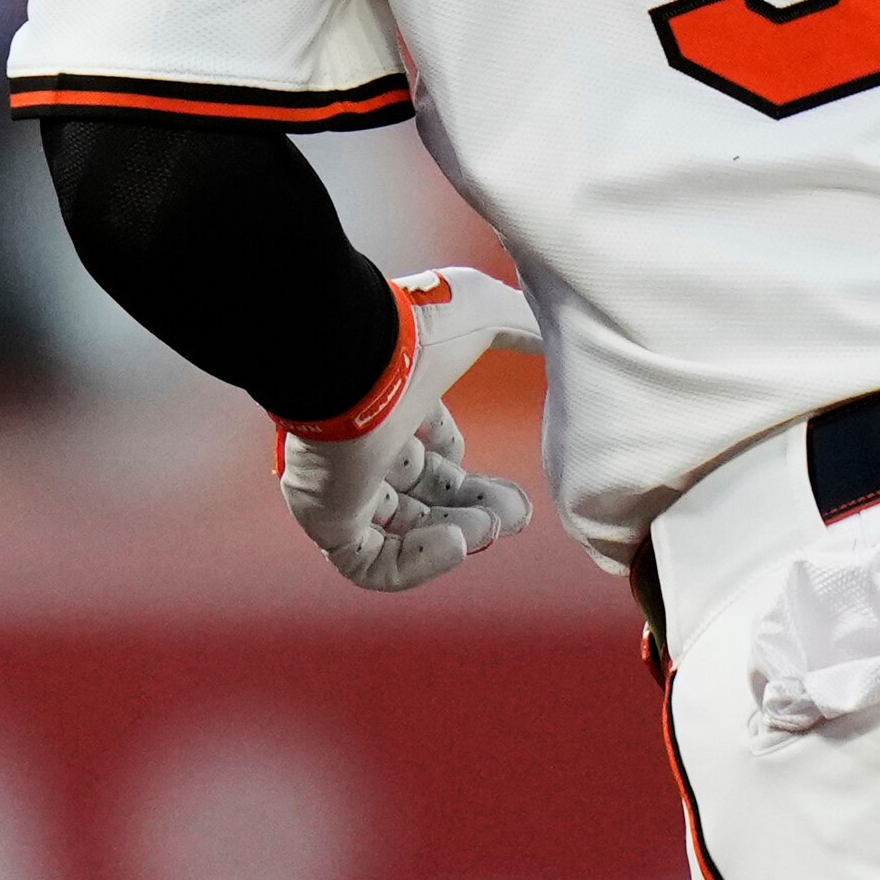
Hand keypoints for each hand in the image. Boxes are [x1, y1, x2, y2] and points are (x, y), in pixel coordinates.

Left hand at [276, 265, 542, 590]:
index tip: (509, 485)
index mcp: (388, 401)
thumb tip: (555, 333)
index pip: (426, 449)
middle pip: (420, 495)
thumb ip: (520, 325)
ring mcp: (338, 484)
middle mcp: (359, 443)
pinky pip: (366, 563)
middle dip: (473, 508)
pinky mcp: (325, 517)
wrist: (350, 353)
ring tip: (489, 526)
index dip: (468, 471)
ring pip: (399, 530)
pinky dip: (416, 563)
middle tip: (516, 515)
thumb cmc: (413, 332)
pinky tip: (457, 542)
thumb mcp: (483, 316)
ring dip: (455, 533)